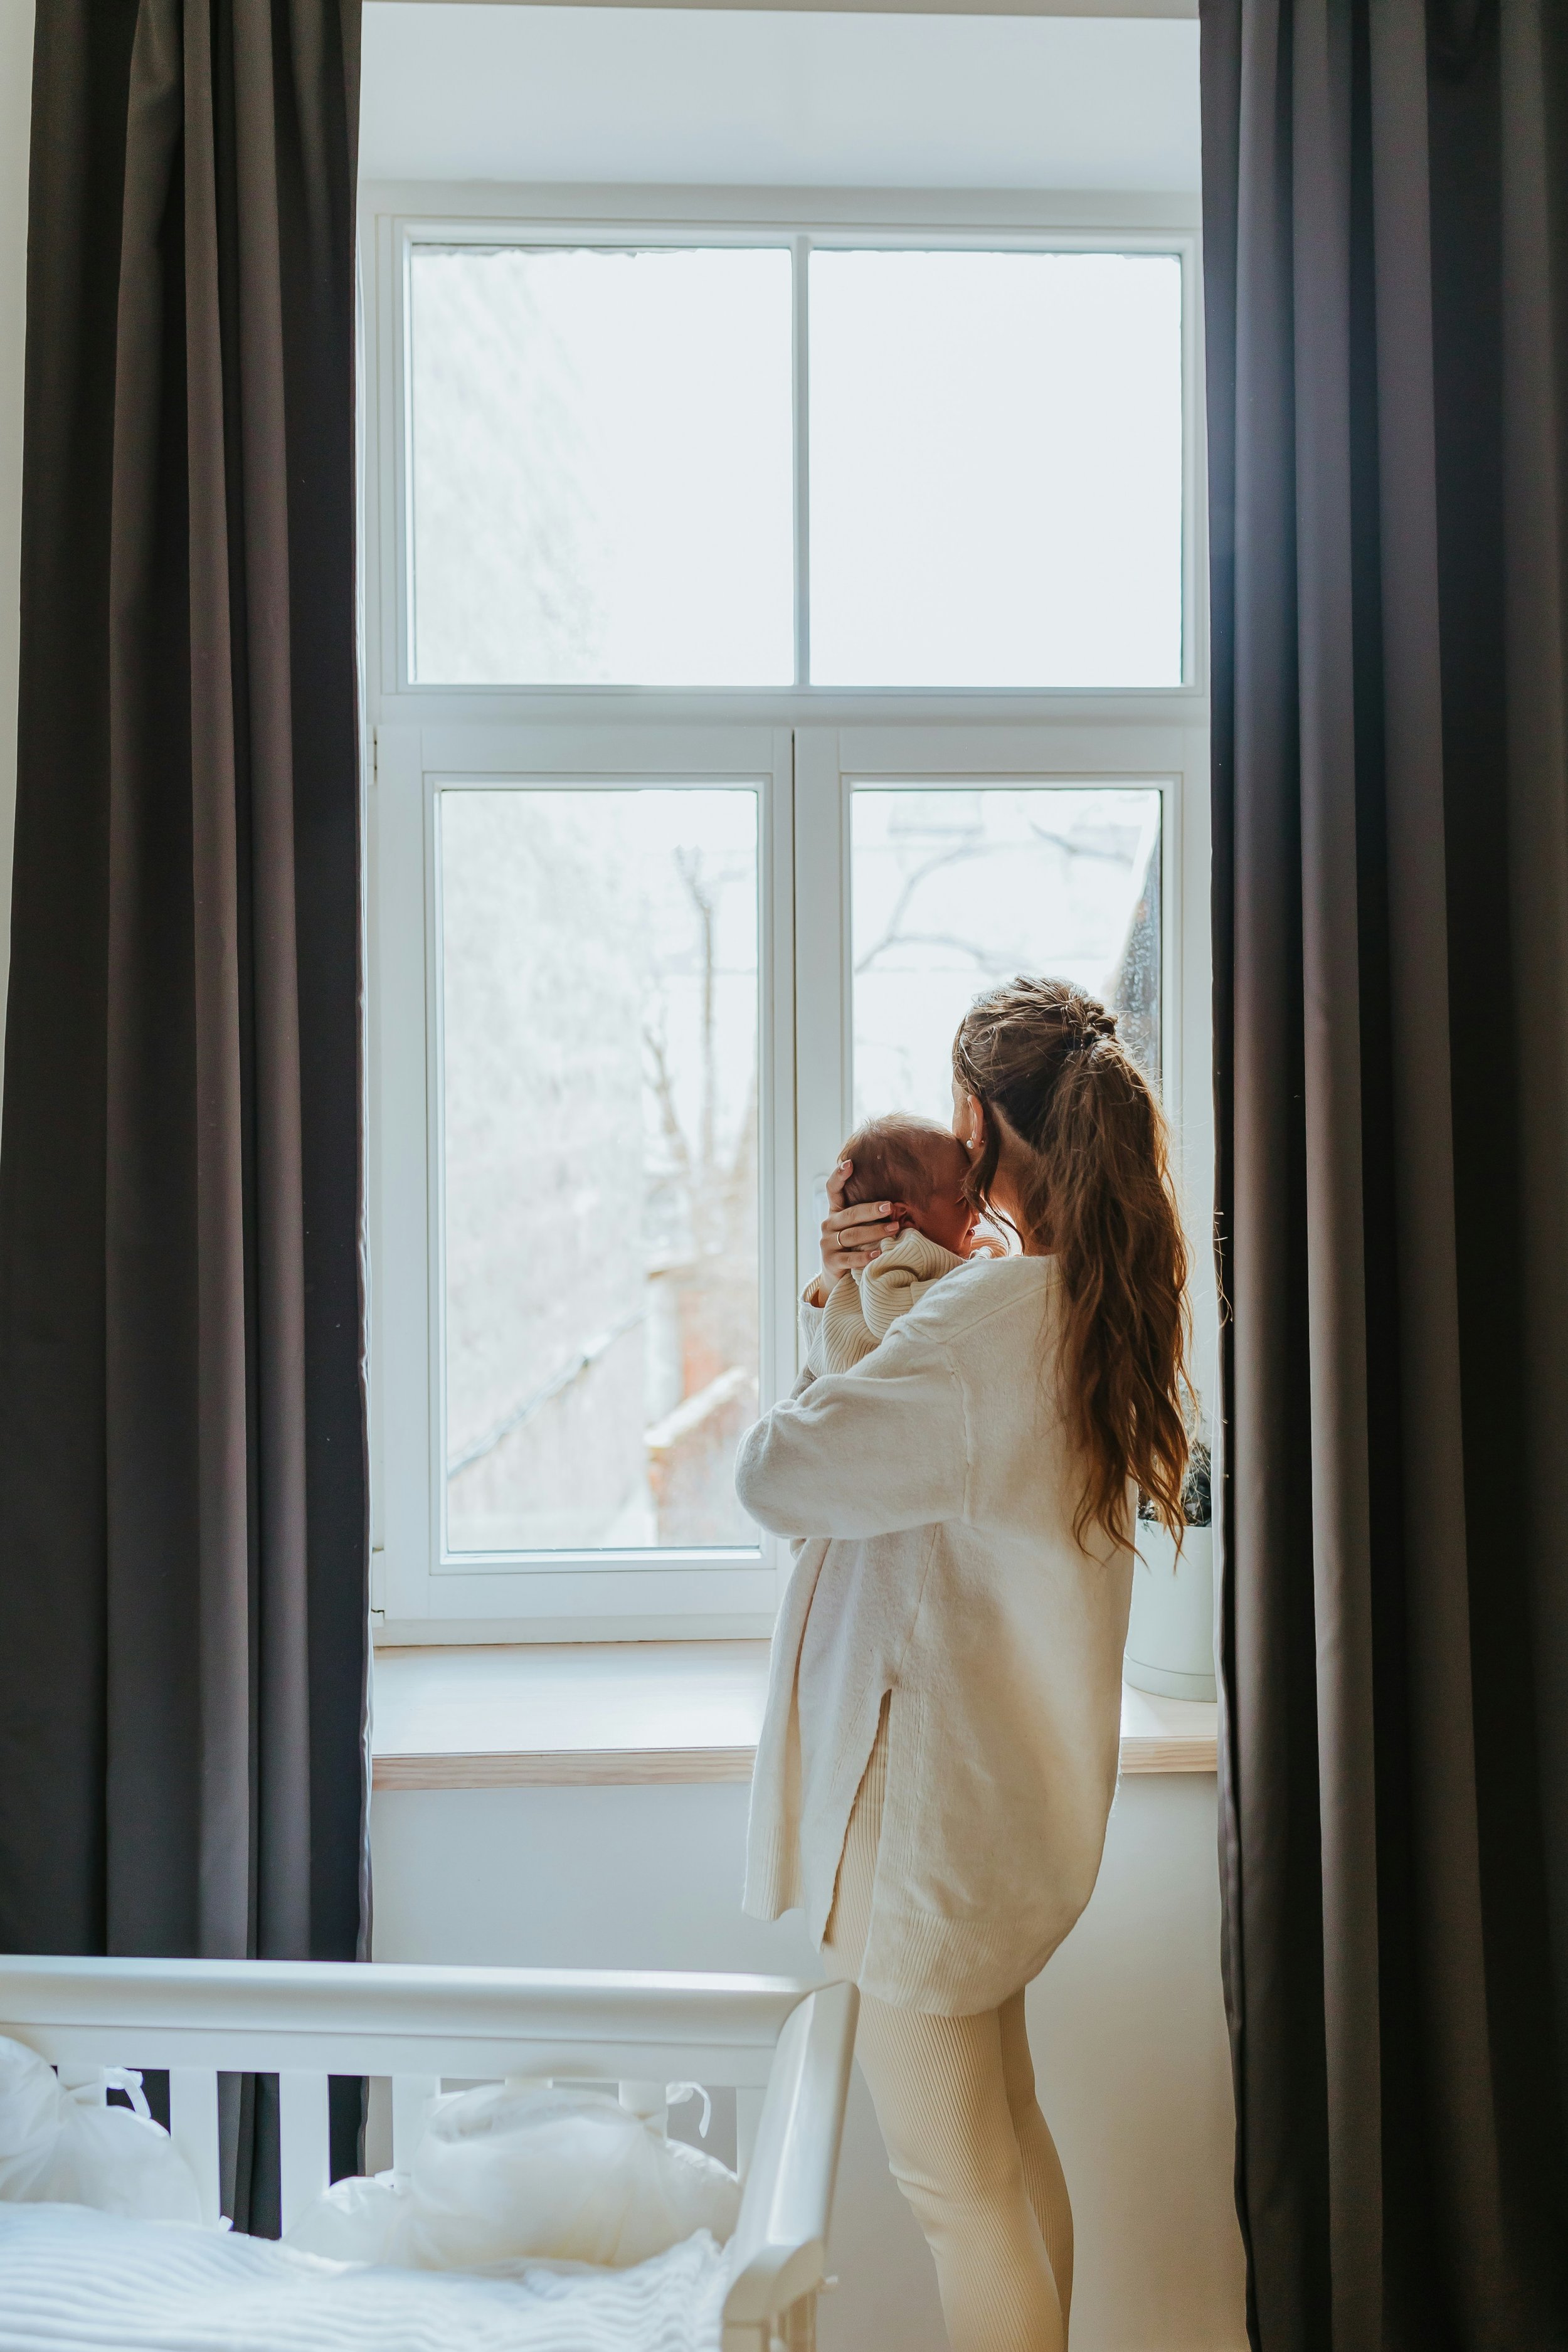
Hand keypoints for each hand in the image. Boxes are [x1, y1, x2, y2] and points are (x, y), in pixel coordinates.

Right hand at [814, 1160, 901, 1293]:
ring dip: (875, 1232)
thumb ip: (870, 1214)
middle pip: (850, 1214)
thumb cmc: (855, 1245)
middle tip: (890, 1206)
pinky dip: (865, 1256)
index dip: (839, 1176)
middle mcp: (828, 1224)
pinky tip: (878, 1253)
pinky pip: (850, 1258)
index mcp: (835, 1212)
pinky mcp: (831, 1262)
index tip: (850, 1163)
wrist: (838, 1276)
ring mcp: (827, 1243)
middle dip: (871, 1209)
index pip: (833, 1190)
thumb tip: (901, 1202)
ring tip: (894, 1229)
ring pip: (852, 1235)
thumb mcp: (859, 1226)